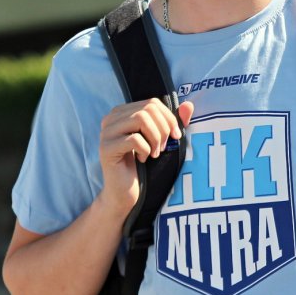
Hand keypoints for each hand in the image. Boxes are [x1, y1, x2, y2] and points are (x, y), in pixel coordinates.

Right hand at [98, 99, 194, 216]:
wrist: (126, 191)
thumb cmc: (144, 163)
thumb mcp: (162, 139)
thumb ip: (174, 122)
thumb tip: (189, 105)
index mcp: (123, 112)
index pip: (152, 103)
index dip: (169, 118)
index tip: (175, 136)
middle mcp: (111, 118)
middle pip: (147, 109)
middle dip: (163, 128)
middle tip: (163, 147)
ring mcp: (106, 133)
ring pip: (140, 119)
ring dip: (155, 138)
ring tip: (155, 153)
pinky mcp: (106, 148)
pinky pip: (134, 139)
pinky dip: (145, 149)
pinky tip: (143, 159)